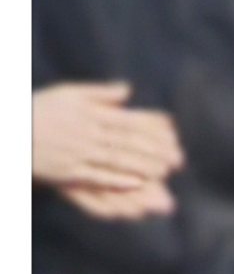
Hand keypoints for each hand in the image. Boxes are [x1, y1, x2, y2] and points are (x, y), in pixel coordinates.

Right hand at [34, 81, 181, 217]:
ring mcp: (77, 152)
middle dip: (153, 152)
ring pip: (115, 160)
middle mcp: (86, 132)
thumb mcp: (68, 94)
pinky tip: (136, 183)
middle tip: (176, 160)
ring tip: (162, 173)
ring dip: (141, 166)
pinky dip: (117, 179)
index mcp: (89, 112)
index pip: (127, 121)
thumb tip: (127, 90)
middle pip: (126, 142)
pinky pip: (96, 176)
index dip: (152, 131)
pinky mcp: (68, 171)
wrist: (11, 131)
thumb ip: (100, 93)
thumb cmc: (41, 110)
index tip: (173, 138)